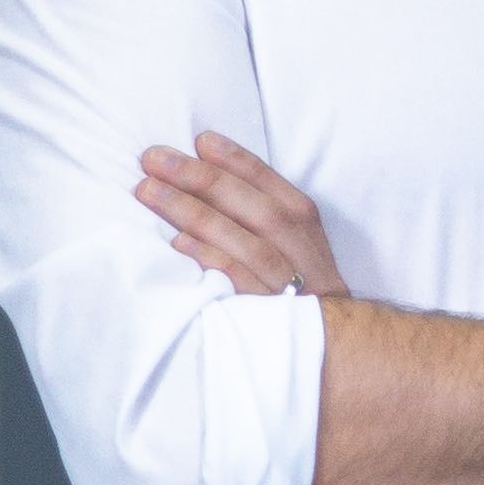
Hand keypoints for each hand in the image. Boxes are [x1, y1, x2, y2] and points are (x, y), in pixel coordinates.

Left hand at [137, 133, 346, 300]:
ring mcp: (289, 287)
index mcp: (306, 228)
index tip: (201, 139)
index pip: (272, 186)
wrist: (335, 345)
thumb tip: (204, 169)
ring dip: (195, 213)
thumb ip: (258, 213)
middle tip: (155, 159)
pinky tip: (177, 244)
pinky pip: (240, 284)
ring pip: (245, 243)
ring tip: (149, 191)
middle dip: (204, 180)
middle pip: (256, 210)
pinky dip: (211, 261)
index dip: (238, 161)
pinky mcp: (270, 318)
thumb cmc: (297, 287)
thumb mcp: (292, 245)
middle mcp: (301, 253)